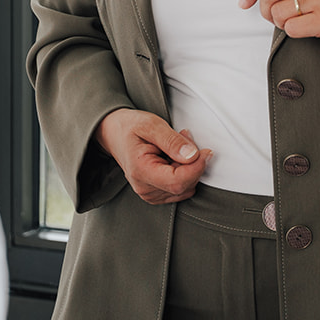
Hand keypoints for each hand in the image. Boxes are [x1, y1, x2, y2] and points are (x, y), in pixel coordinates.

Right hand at [96, 108, 211, 203]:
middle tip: (186, 138)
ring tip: (176, 146)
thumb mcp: (151, 125)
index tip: (206, 151)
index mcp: (140, 171)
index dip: (197, 168)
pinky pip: (181, 189)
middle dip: (194, 164)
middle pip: (184, 186)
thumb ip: (172, 141)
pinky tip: (174, 158)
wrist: (113, 132)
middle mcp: (144, 188)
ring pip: (185, 188)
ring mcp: (150, 194)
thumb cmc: (130, 127)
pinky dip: (184, 173)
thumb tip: (192, 156)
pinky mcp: (156, 194)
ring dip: (189, 168)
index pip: (178, 181)